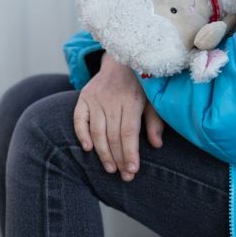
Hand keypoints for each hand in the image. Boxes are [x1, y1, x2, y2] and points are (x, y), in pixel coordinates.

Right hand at [73, 53, 163, 181]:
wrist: (119, 60)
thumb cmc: (139, 85)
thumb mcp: (152, 100)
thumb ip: (154, 121)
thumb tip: (157, 144)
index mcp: (131, 100)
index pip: (129, 132)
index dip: (130, 153)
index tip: (133, 170)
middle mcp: (112, 99)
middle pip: (113, 135)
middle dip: (118, 158)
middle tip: (124, 176)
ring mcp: (95, 98)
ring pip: (97, 131)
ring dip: (103, 153)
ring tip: (110, 168)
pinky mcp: (83, 97)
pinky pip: (79, 119)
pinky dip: (81, 134)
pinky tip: (88, 149)